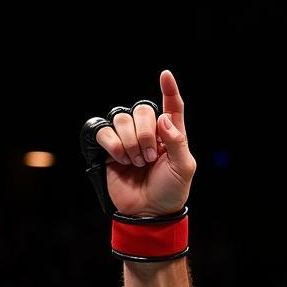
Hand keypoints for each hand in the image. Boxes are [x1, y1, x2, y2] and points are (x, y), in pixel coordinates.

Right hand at [93, 70, 196, 216]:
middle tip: (149, 157)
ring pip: (122, 119)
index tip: (165, 75)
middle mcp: (149, 132)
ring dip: (130, 142)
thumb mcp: (183, 168)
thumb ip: (177, 142)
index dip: (169, 90)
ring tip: (137, 162)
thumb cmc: (170, 191)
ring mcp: (128, 138)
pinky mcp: (109, 148)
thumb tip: (163, 118)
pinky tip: (121, 159)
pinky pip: (103, 131)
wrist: (149, 211)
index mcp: (171, 134)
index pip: (171, 107)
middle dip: (146, 134)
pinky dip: (113, 145)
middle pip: (141, 109)